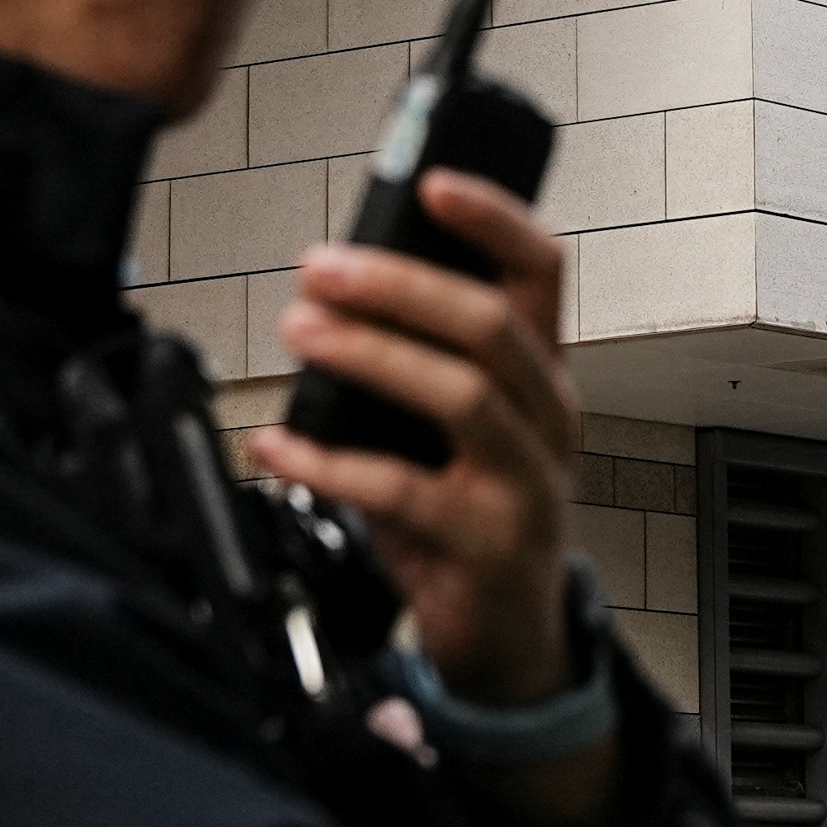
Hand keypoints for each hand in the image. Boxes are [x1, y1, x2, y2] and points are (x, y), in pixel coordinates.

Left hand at [248, 166, 587, 712]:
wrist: (507, 643)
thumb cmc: (466, 520)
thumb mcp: (452, 434)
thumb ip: (416, 369)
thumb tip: (331, 296)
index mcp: (541, 376)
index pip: (540, 272)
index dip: (492, 219)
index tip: (429, 183)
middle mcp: (548, 419)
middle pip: (489, 324)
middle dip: (397, 284)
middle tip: (319, 269)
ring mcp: (527, 484)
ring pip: (461, 394)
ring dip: (370, 354)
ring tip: (299, 331)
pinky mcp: (490, 546)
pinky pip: (403, 490)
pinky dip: (328, 461)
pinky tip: (277, 443)